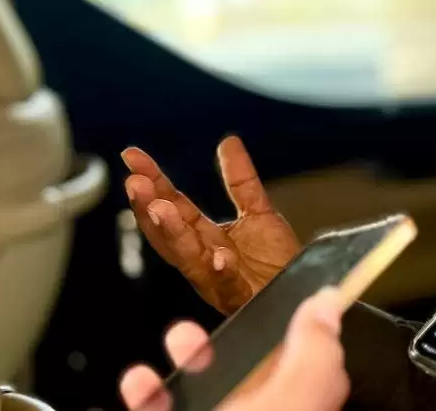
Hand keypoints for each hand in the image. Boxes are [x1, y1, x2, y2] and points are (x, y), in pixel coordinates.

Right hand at [119, 287, 349, 410]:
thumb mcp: (294, 398)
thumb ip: (314, 351)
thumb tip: (328, 304)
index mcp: (299, 409)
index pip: (314, 373)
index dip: (304, 336)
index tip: (287, 301)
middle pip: (254, 380)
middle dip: (231, 342)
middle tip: (219, 321)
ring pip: (206, 395)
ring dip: (188, 361)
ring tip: (177, 343)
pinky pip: (163, 410)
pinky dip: (148, 393)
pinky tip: (141, 382)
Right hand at [123, 136, 301, 313]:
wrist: (304, 293)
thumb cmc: (276, 262)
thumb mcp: (258, 212)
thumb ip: (241, 180)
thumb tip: (228, 140)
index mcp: (202, 237)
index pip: (171, 204)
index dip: (152, 180)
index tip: (131, 156)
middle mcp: (201, 259)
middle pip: (168, 233)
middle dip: (149, 209)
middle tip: (136, 183)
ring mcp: (218, 280)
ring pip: (188, 258)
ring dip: (173, 233)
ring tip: (162, 208)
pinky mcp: (242, 295)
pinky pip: (229, 285)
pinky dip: (222, 272)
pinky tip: (219, 256)